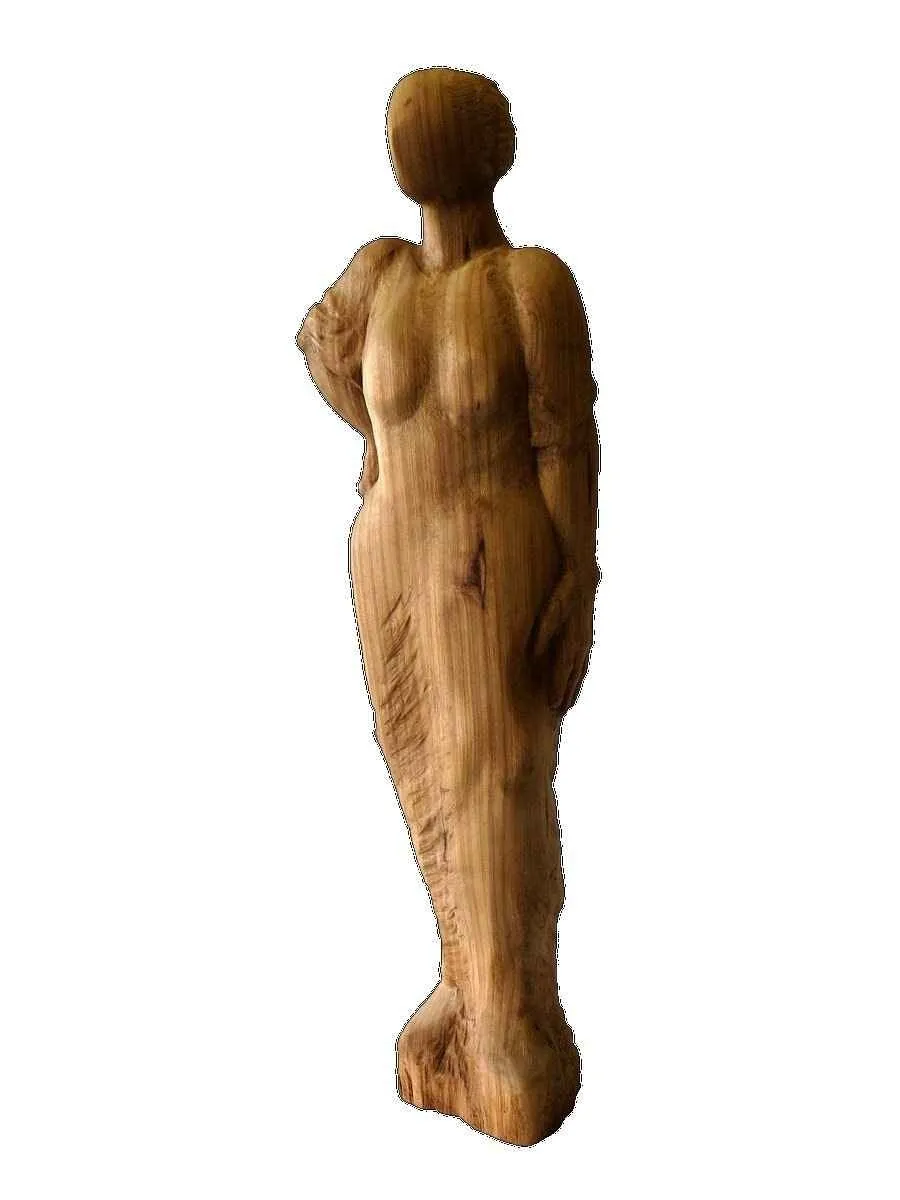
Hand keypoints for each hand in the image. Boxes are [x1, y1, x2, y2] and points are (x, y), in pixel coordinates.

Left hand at [532, 562, 597, 712]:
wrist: (584, 579)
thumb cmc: (563, 593)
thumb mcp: (549, 610)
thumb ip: (542, 633)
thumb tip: (533, 654)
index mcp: (571, 641)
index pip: (562, 671)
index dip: (556, 688)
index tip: (550, 705)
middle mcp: (581, 646)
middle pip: (573, 677)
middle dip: (565, 695)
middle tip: (557, 713)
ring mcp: (586, 643)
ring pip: (580, 673)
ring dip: (574, 690)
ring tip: (567, 706)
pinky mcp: (587, 638)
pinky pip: (584, 664)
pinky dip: (580, 678)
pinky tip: (576, 683)